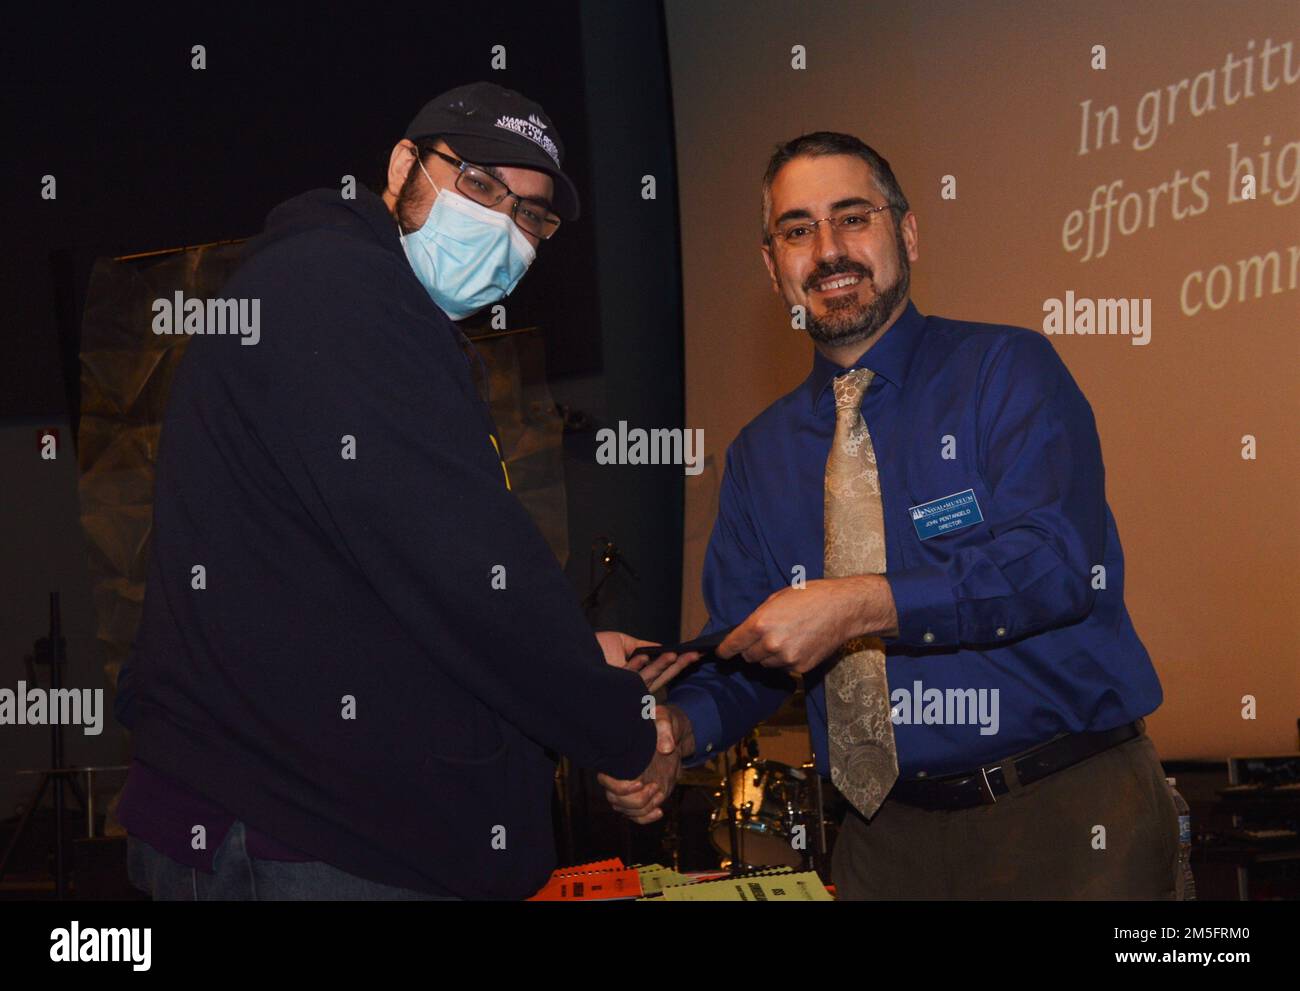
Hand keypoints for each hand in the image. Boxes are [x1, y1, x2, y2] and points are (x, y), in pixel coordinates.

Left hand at [595, 630, 701, 693]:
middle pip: (661, 675)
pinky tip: (650, 656)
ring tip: (678, 655)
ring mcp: (625, 688)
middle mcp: (631, 684)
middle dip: (679, 666)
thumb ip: (640, 646)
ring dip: (666, 666)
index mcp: (632, 675)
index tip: (690, 653)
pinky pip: (636, 677)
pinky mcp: (619, 689)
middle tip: (696, 656)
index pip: (659, 670)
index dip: (674, 662)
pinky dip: (644, 666)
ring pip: (652, 678)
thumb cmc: (591, 650)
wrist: (570, 658)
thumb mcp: (620, 642)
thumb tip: (658, 646)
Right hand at [596, 704, 694, 823]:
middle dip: (636, 799)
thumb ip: (665, 728)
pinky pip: (636, 815)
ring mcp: (629, 789)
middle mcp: (619, 776)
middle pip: (614, 800)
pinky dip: (646, 818)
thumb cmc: (665, 724)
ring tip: (660, 793)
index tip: (641, 782)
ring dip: (644, 808)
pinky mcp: (641, 797)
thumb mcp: (666, 719)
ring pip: (625, 810)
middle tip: (656, 787)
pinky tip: (660, 811)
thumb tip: (666, 748)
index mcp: (618, 758)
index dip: (620, 787)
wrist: (675, 738)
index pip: (605, 780)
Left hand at [716, 575, 898, 674]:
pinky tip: (799, 644)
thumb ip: (759, 616)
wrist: (843, 609)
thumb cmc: (811, 596)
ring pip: (766, 664)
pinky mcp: (800, 667)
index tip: (722, 653)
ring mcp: (786, 658)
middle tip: (764, 637)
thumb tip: (745, 632)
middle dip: (751, 649)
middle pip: (748, 657)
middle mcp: (771, 643)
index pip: (733, 644)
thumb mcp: (777, 598)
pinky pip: (784, 668)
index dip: (724, 650)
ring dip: (769, 655)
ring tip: (786, 638)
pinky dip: (786, 660)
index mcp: (761, 623)